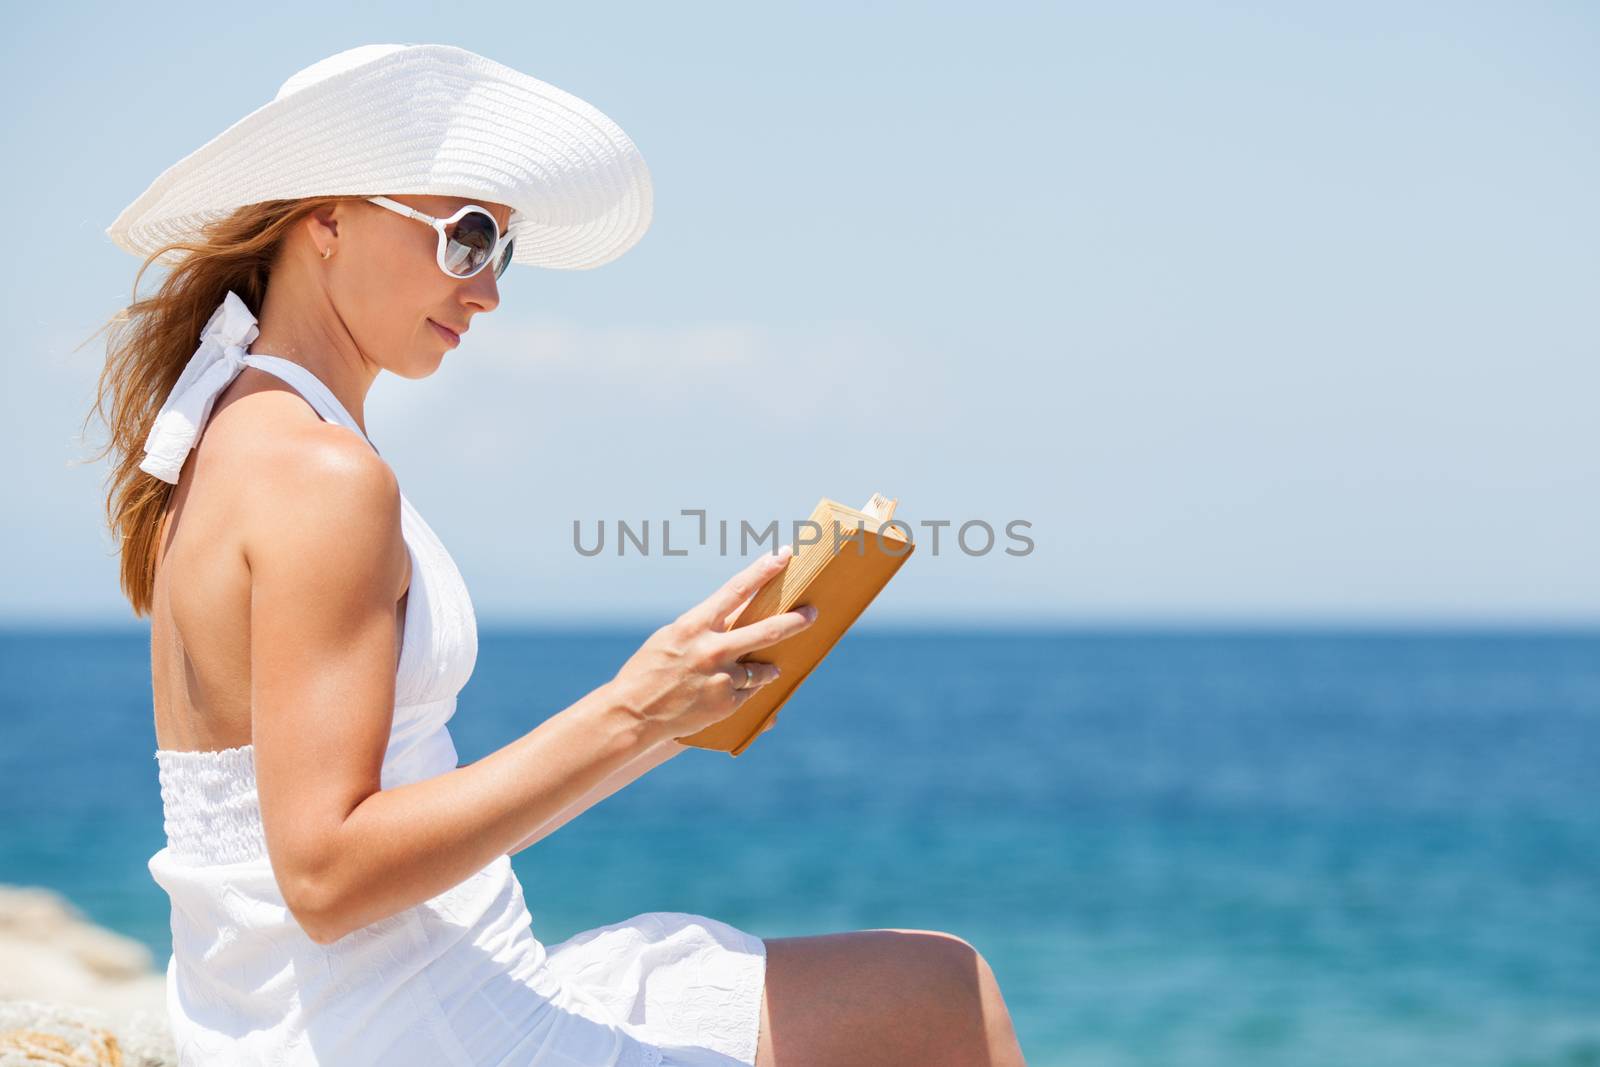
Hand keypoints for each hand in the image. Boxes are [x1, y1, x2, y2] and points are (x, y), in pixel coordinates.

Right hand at [611, 545, 817, 742]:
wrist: (633, 714)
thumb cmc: (648, 671)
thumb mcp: (672, 638)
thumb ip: (705, 627)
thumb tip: (736, 618)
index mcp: (694, 626)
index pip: (736, 590)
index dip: (762, 571)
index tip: (782, 555)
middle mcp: (711, 650)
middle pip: (766, 630)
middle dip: (795, 620)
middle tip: (812, 612)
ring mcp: (721, 678)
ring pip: (762, 669)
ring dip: (766, 667)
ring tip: (766, 668)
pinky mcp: (726, 703)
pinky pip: (749, 692)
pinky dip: (745, 690)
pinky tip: (729, 692)